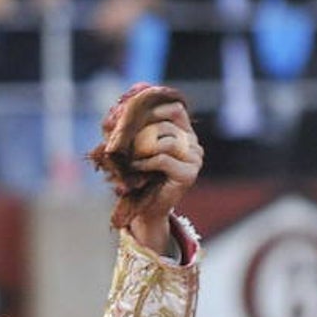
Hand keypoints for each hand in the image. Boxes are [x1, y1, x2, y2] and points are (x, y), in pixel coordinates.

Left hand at [125, 101, 203, 252]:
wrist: (147, 207)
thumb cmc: (141, 176)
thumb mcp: (140, 148)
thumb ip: (138, 130)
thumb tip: (122, 108)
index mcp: (185, 134)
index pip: (177, 110)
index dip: (157, 109)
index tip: (138, 116)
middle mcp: (194, 145)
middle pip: (167, 126)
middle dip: (143, 134)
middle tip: (129, 146)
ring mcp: (194, 160)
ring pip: (167, 141)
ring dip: (144, 149)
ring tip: (132, 158)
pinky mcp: (188, 175)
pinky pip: (163, 159)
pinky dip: (145, 162)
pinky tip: (136, 167)